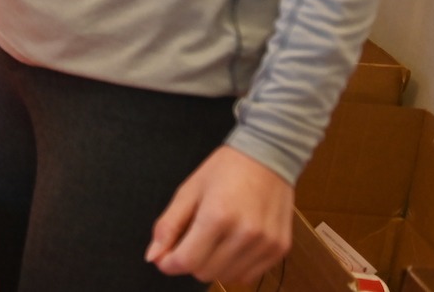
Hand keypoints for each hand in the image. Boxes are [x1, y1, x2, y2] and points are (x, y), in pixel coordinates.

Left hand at [148, 146, 294, 283]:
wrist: (268, 155)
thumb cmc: (225, 170)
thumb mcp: (188, 191)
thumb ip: (168, 226)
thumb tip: (153, 256)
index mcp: (218, 216)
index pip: (187, 261)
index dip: (168, 263)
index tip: (163, 257)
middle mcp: (245, 234)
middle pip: (204, 273)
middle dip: (191, 260)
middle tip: (192, 238)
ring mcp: (266, 244)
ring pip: (226, 277)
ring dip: (213, 264)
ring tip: (215, 237)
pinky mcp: (280, 249)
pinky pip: (248, 275)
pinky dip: (234, 266)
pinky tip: (233, 243)